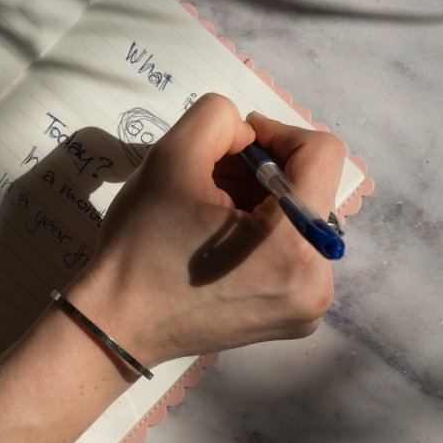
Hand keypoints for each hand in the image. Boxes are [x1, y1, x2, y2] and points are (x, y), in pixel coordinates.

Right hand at [66, 93, 345, 367]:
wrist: (119, 323)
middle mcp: (318, 281)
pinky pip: (295, 252)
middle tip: (210, 179)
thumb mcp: (170, 157)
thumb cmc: (142, 244)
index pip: (323, 153)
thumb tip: (249, 135)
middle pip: (312, 187)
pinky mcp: (295, 317)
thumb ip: (218, 119)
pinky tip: (220, 241)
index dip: (276, 132)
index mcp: (296, 244)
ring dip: (261, 200)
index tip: (232, 144)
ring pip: (301, 218)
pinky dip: (263, 234)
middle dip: (262, 171)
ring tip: (210, 211)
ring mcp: (309, 305)